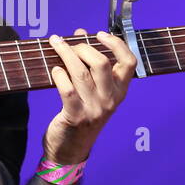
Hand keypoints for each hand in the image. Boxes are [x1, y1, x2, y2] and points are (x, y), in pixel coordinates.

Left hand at [43, 28, 137, 163]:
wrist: (71, 150)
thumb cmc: (82, 114)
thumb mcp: (93, 91)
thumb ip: (89, 63)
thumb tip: (80, 34)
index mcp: (120, 92)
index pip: (129, 63)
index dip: (117, 44)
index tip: (100, 34)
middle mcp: (110, 100)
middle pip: (102, 63)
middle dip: (82, 47)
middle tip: (68, 42)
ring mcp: (94, 109)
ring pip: (81, 73)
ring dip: (66, 54)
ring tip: (55, 44)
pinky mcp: (76, 116)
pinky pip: (67, 90)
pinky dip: (59, 75)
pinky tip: (54, 69)